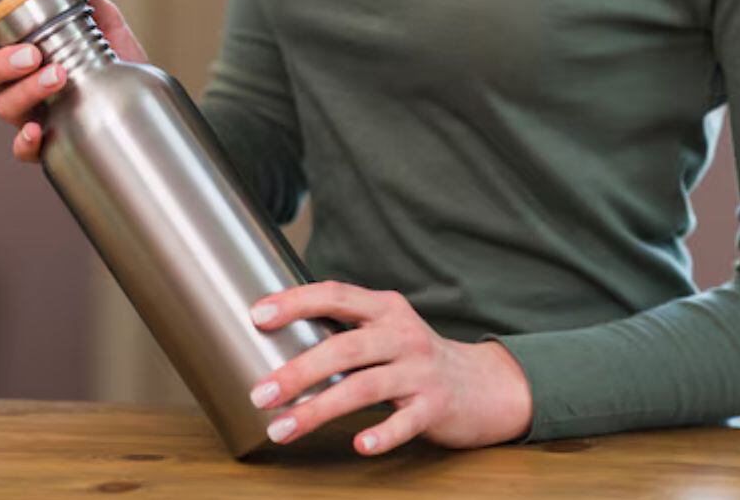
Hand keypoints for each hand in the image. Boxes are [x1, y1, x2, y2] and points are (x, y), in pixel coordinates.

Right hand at [0, 0, 148, 161]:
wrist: (149, 102)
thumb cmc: (116, 61)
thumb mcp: (104, 22)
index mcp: (13, 54)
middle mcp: (13, 86)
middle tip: (32, 55)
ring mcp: (29, 116)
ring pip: (3, 108)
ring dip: (25, 91)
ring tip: (59, 75)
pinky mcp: (49, 145)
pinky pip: (23, 151)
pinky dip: (26, 142)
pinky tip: (40, 130)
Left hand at [248, 282, 532, 454]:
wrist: (481, 384)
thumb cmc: (415, 357)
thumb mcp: (386, 330)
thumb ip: (344, 329)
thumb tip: (276, 336)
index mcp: (385, 308)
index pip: (335, 295)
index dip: (295, 302)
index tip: (257, 316)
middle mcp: (402, 334)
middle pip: (344, 348)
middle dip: (298, 371)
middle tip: (261, 394)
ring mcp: (421, 370)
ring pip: (364, 387)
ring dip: (319, 410)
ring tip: (282, 428)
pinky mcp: (436, 406)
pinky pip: (405, 422)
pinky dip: (382, 434)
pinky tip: (359, 445)